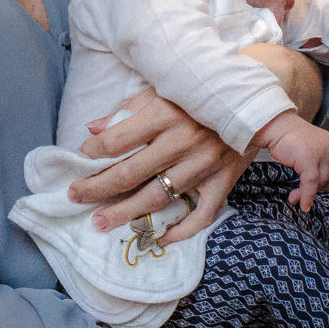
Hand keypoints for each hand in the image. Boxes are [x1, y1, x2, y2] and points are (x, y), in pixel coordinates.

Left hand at [73, 89, 246, 240]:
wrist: (252, 97)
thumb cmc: (198, 93)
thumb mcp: (161, 90)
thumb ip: (126, 111)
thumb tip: (92, 131)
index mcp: (165, 113)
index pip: (117, 141)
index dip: (92, 154)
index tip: (80, 159)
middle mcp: (184, 140)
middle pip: (131, 174)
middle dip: (97, 189)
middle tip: (76, 197)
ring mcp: (205, 164)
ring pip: (158, 197)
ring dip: (126, 213)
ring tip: (102, 222)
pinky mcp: (223, 180)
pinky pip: (201, 214)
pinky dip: (180, 231)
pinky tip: (158, 237)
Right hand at [255, 113, 328, 209]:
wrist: (277, 126)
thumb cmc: (291, 140)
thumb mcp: (311, 150)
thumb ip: (318, 165)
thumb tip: (314, 190)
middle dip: (322, 188)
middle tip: (307, 193)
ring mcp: (322, 152)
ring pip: (322, 182)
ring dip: (309, 193)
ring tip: (295, 197)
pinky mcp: (309, 158)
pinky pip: (311, 183)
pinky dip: (307, 196)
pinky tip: (303, 204)